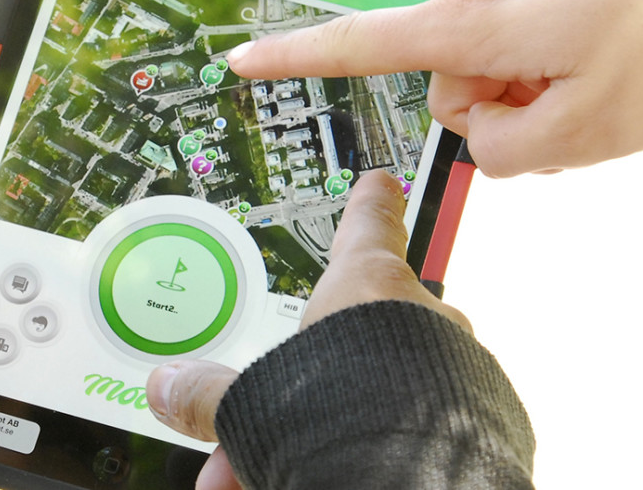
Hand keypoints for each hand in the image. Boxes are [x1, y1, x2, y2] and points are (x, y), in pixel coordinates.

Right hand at [144, 171, 469, 489]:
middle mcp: (423, 320)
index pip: (369, 226)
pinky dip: (371, 443)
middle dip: (309, 379)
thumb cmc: (351, 421)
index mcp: (370, 288)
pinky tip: (337, 474)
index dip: (370, 204)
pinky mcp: (476, 422)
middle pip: (358, 334)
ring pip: (381, 387)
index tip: (381, 183)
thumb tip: (166, 387)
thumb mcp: (257, 403)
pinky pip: (413, 420)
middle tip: (271, 419)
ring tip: (275, 472)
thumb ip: (211, 394)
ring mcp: (456, 370)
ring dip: (328, 424)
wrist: (426, 484)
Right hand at [226, 0, 642, 176]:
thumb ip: (500, 151)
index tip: (242, 61)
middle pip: (445, 64)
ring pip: (489, 36)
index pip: (359, 44)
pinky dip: (550, 31)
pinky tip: (603, 35)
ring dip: (528, 66)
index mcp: (478, 20)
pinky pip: (523, 0)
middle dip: (493, 98)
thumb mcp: (585, 136)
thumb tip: (479, 130)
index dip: (293, 58)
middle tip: (561, 106)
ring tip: (594, 68)